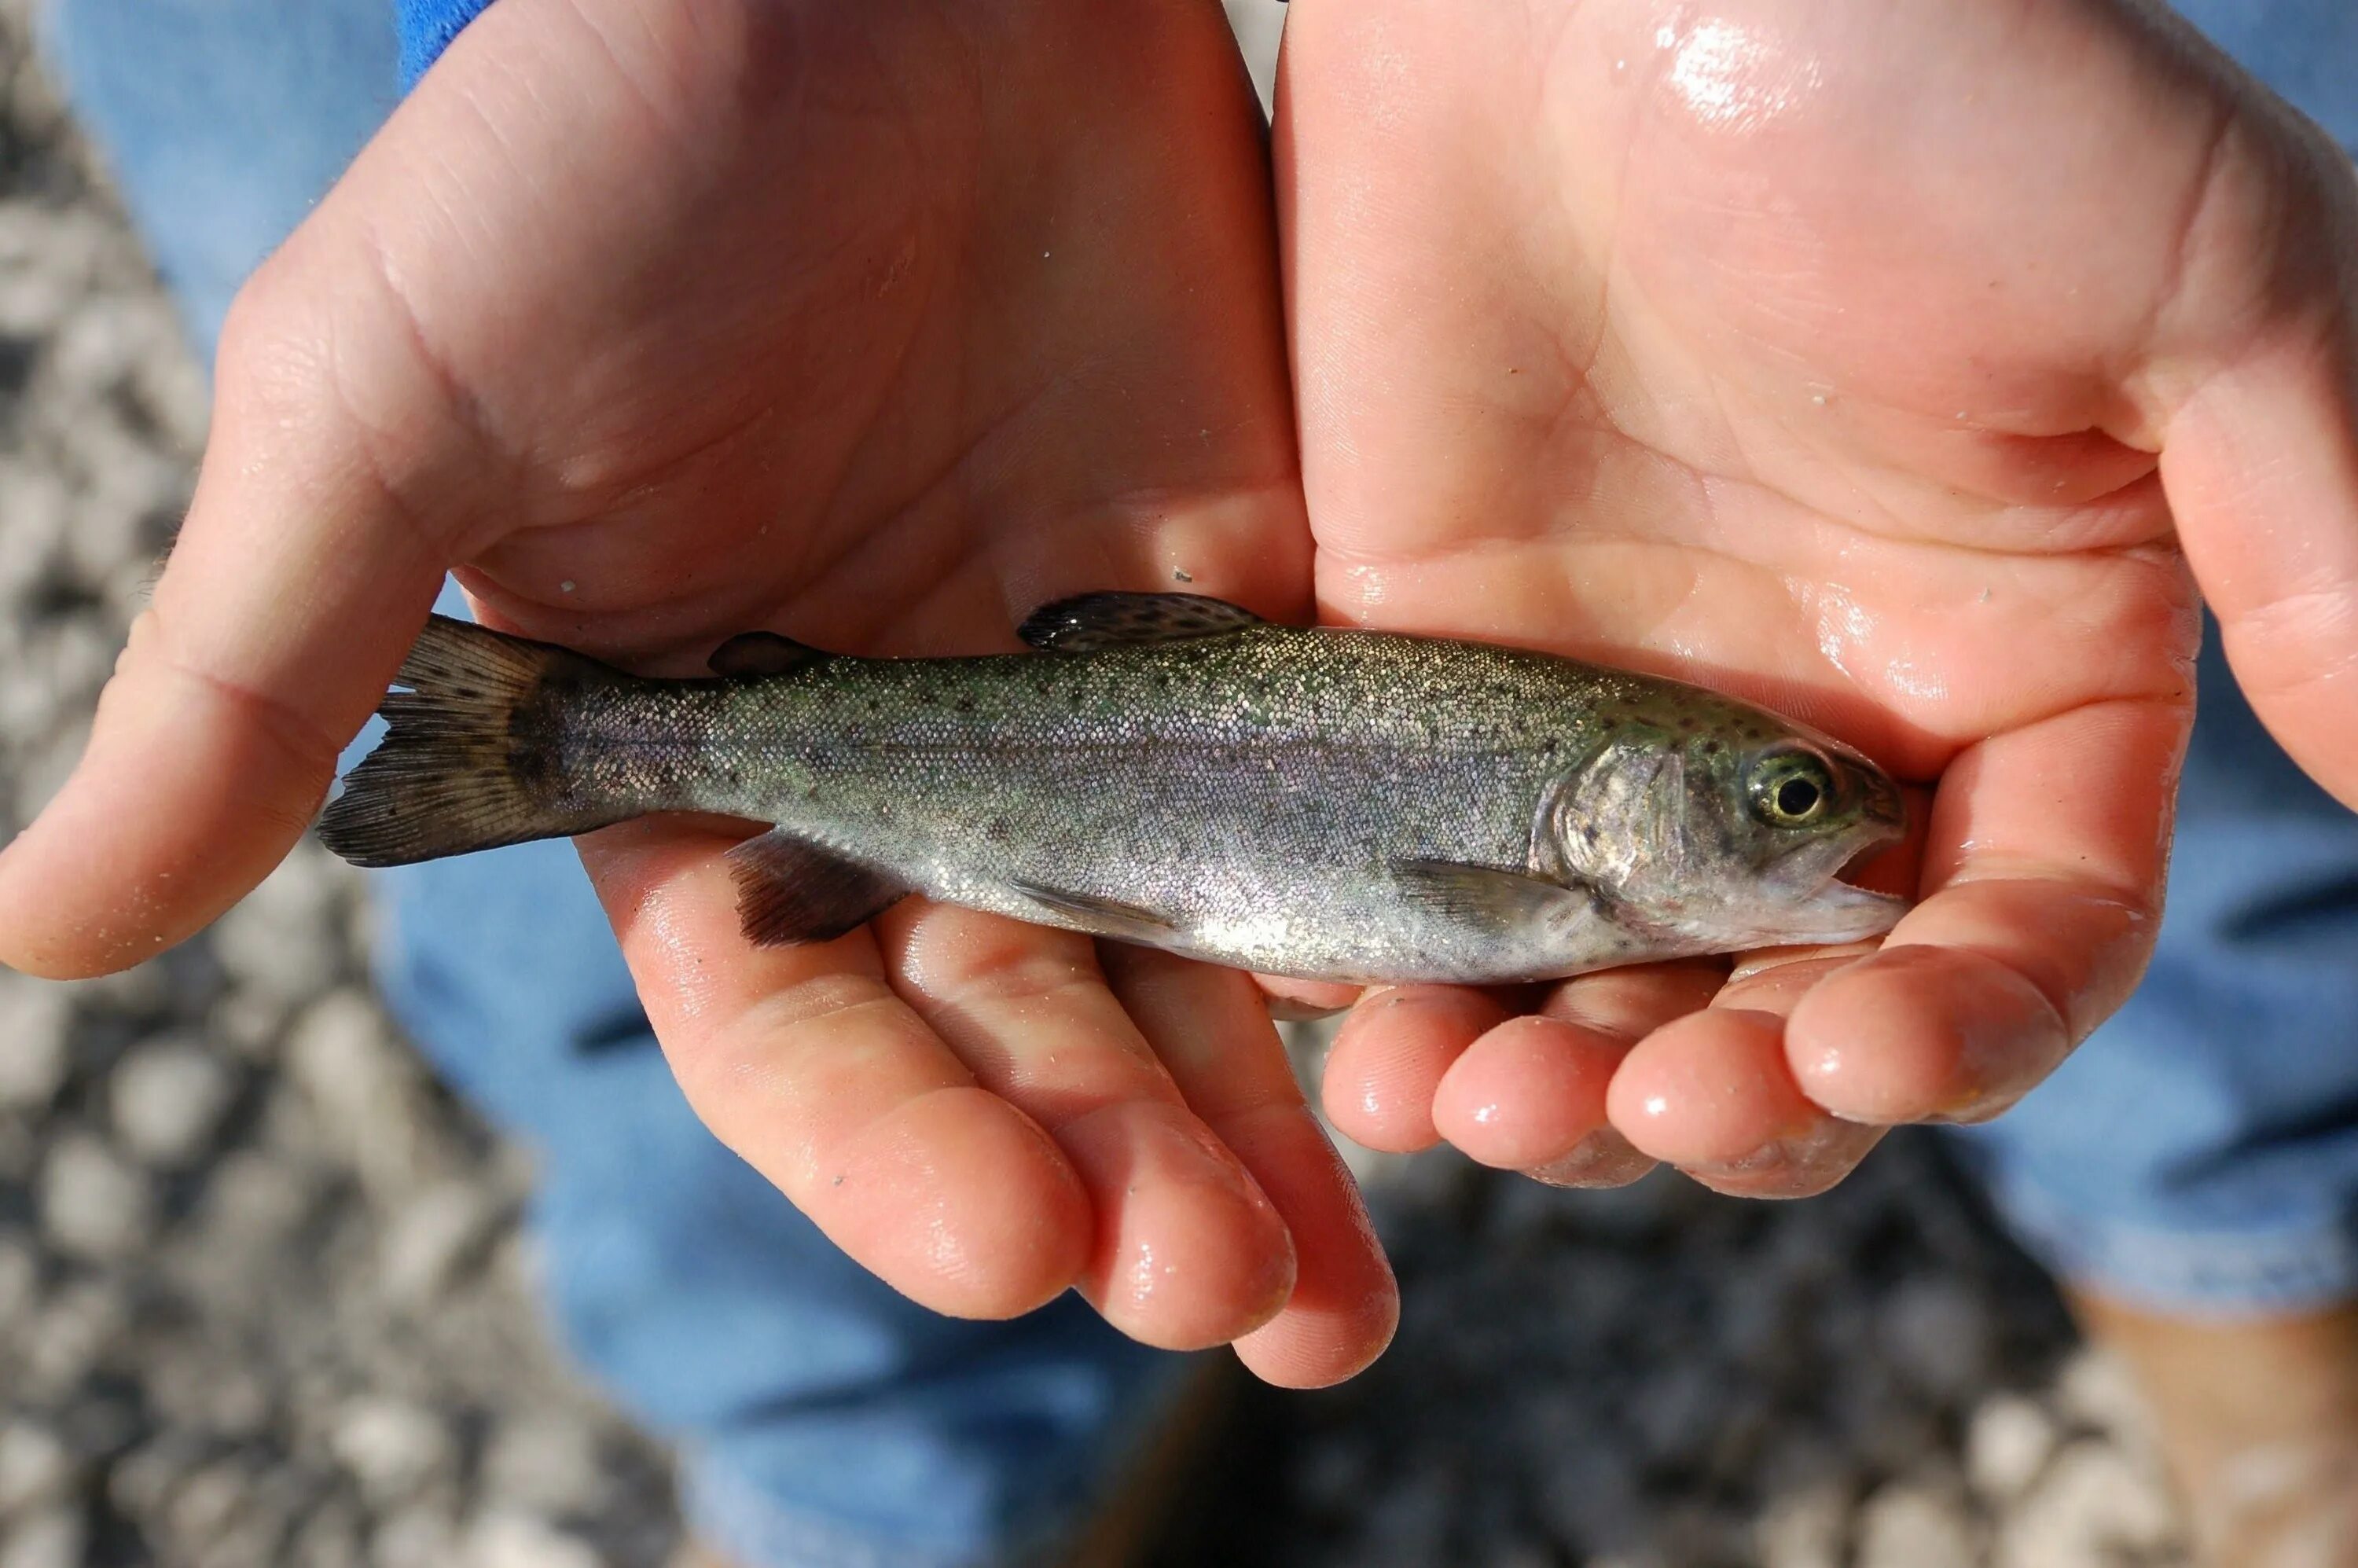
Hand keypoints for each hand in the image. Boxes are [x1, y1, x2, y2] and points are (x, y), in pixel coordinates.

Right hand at [0, 0, 1394, 1383]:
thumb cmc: (595, 145)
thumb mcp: (387, 402)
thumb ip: (261, 677)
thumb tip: (32, 941)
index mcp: (700, 778)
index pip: (787, 1035)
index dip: (884, 1154)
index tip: (1002, 1245)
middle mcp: (906, 786)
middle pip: (1015, 1045)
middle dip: (1109, 1180)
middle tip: (1220, 1299)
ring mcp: (1097, 714)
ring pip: (1184, 976)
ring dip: (1260, 1136)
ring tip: (1333, 1296)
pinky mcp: (1258, 623)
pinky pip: (1335, 821)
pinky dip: (1388, 950)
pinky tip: (1462, 1061)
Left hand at [1277, 0, 2357, 1194]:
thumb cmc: (1938, 72)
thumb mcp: (2200, 290)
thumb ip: (2327, 552)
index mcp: (2021, 678)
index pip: (2014, 940)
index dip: (1952, 1031)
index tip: (1862, 1051)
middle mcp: (1813, 729)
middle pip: (1786, 1008)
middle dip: (1726, 1094)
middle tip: (1641, 1110)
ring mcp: (1609, 710)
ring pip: (1593, 979)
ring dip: (1547, 1082)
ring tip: (1470, 1109)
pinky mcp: (1432, 666)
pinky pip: (1415, 874)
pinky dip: (1387, 979)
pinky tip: (1352, 1046)